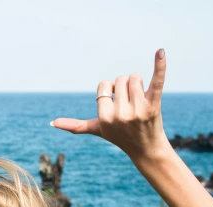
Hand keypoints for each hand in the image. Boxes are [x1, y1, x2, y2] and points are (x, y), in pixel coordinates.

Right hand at [51, 49, 169, 162]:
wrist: (146, 149)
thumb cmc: (120, 137)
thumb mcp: (98, 129)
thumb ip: (76, 125)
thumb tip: (52, 123)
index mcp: (105, 117)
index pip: (105, 84)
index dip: (110, 90)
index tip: (116, 104)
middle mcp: (121, 114)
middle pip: (120, 79)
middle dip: (124, 88)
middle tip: (130, 106)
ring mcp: (139, 110)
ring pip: (135, 78)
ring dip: (137, 85)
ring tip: (140, 102)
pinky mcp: (155, 105)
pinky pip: (157, 80)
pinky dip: (159, 65)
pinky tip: (160, 51)